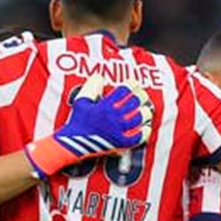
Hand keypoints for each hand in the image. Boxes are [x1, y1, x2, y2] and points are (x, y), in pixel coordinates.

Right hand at [25, 85, 145, 177]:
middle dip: (141, 96)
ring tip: (146, 109)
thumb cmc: (78, 120)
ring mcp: (119, 131)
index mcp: (105, 106)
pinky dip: (144, 131)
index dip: (132, 84)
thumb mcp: (81, 100)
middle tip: (142, 95)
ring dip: (145, 112)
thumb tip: (100, 77)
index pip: (124, 90)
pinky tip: (146, 127)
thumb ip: (91, 87)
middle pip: (135, 102)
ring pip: (140, 118)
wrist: (74, 143)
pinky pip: (138, 137)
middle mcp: (114, 117)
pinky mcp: (120, 143)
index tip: (134, 82)